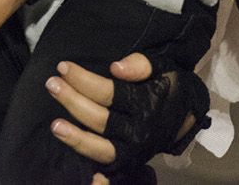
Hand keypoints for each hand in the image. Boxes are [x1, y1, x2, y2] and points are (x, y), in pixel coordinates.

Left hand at [46, 52, 210, 174]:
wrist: (188, 114)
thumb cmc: (168, 85)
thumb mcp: (161, 67)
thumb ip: (140, 64)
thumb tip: (116, 67)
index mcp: (146, 106)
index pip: (108, 93)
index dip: (83, 80)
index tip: (63, 66)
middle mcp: (139, 133)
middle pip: (99, 119)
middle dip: (72, 100)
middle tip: (51, 84)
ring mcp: (132, 151)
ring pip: (100, 149)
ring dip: (76, 138)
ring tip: (54, 125)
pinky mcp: (127, 162)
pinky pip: (108, 169)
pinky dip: (97, 174)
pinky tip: (84, 173)